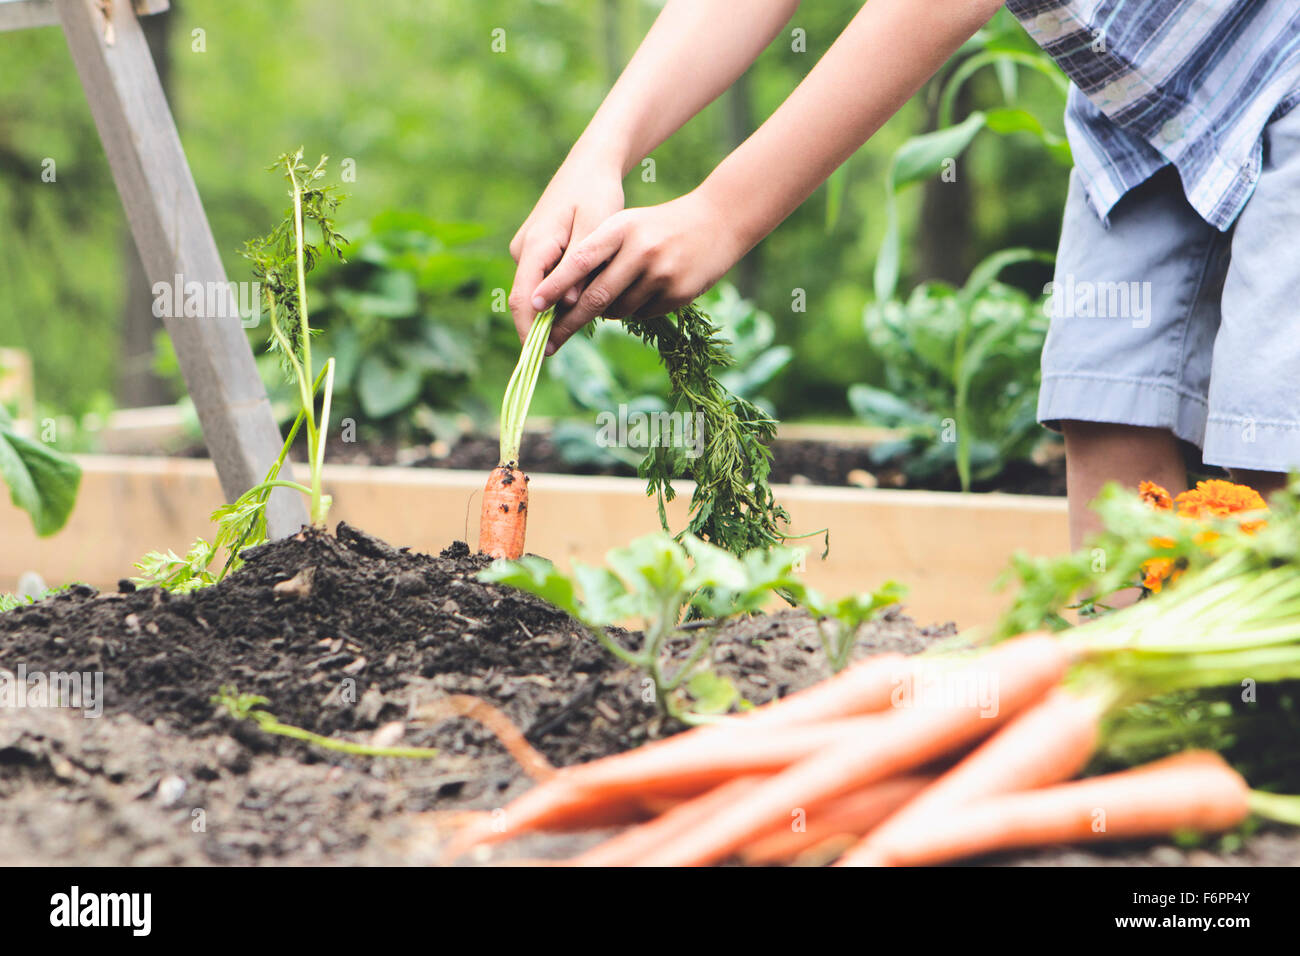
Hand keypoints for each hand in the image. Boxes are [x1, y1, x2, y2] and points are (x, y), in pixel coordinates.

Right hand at [508, 158, 624, 343]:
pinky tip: (580, 301)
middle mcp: (524, 249)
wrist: (590, 166)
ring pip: (537, 290)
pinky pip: (543, 280)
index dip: (530, 330)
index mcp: (536, 244)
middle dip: (541, 327)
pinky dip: (558, 295)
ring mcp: (527, 250)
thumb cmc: (597, 194)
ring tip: (580, 326)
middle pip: (527, 299)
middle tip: (560, 352)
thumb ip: (579, 267)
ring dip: (554, 310)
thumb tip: (566, 304)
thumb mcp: (595, 228)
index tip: (541, 356)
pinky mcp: (536, 251)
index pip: (523, 297)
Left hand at [529, 190, 743, 352]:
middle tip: (546, 342)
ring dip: (607, 312)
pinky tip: (647, 290)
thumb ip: (598, 255)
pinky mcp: (679, 294)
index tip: (534, 305)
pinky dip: (634, 310)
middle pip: (596, 297)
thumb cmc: (659, 226)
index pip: (581, 260)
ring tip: (619, 291)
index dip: (556, 285)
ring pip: (618, 311)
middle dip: (568, 322)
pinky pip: (642, 315)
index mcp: (621, 228)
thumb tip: (564, 300)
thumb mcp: (626, 225)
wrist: (718, 222)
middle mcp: (641, 250)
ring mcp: (662, 273)